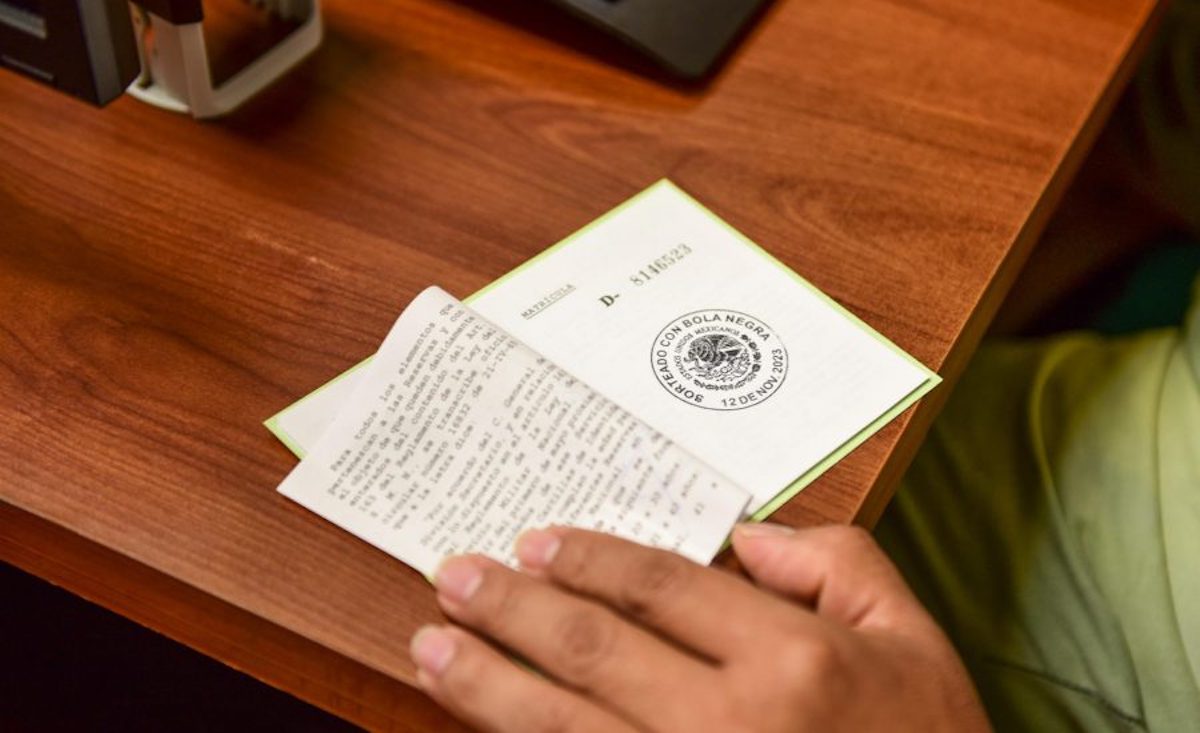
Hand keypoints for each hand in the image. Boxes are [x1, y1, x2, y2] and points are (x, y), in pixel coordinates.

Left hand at [409, 524, 989, 732]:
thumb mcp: (913, 639)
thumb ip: (837, 565)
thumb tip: (746, 538)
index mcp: (793, 659)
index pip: (662, 588)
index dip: (589, 559)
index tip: (536, 542)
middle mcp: (734, 722)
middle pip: (594, 650)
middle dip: (514, 610)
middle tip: (456, 577)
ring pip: (565, 725)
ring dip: (487, 685)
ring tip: (432, 646)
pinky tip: (488, 727)